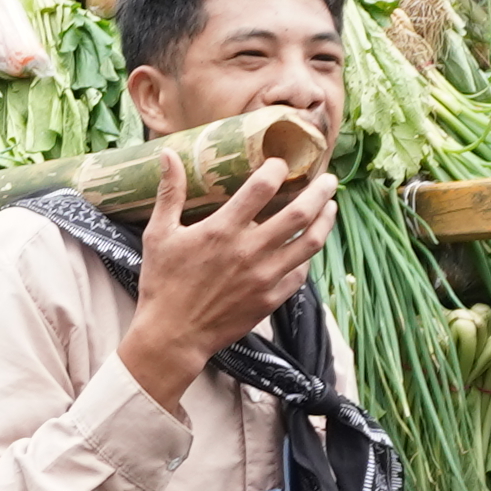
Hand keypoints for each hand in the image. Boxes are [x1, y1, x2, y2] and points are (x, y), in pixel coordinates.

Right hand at [119, 152, 337, 412]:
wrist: (173, 336)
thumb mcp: (159, 234)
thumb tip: (168, 154)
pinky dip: (307, 257)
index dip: (276, 169)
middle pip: (299, 213)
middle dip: (319, 192)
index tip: (280, 163)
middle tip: (329, 179)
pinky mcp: (270, 300)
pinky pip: (300, 274)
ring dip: (325, 222)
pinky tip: (308, 247)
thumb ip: (170, 193)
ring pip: (309, 244)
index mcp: (222, 230)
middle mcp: (249, 251)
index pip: (261, 187)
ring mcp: (264, 277)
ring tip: (331, 207)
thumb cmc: (162, 283)